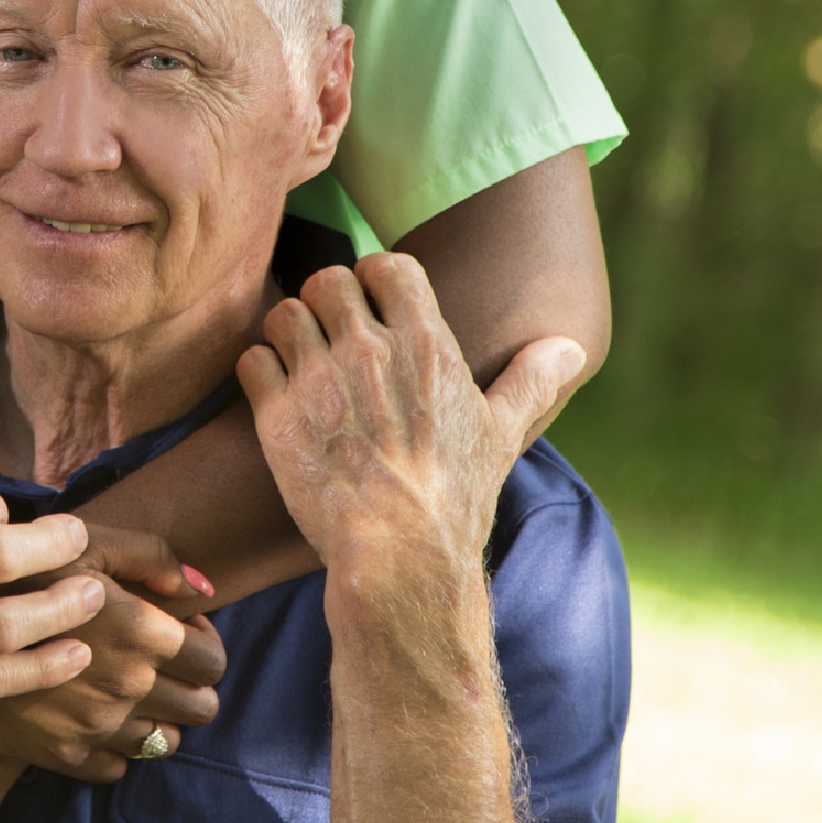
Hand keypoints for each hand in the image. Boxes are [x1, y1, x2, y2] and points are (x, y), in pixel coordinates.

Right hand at [0, 541, 224, 779]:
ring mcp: (97, 728)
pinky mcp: (66, 758)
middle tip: (157, 660)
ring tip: (126, 687)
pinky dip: (116, 744)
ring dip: (158, 716)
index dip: (203, 641)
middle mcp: (127, 686)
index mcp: (141, 632)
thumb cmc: (23, 571)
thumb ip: (153, 556)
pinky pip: (120, 766)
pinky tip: (93, 712)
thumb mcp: (87, 541)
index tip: (176, 630)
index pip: (214, 660)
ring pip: (167, 742)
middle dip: (190, 682)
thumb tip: (203, 589)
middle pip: (203, 707)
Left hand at [238, 255, 584, 580]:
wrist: (400, 557)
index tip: (374, 308)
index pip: (388, 266)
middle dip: (326, 302)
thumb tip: (570, 347)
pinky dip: (259, 372)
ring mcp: (319, 379)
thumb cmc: (454, 498)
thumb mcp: (500, 435)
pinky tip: (275, 395)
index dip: (375, 280)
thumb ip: (529, 381)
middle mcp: (370, 351)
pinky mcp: (277, 414)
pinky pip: (252, 358)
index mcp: (426, 345)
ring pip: (284, 313)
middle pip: (327, 278)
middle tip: (331, 336)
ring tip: (301, 365)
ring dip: (289, 334)